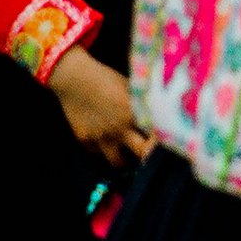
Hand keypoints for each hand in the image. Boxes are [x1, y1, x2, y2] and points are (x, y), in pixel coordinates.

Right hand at [47, 45, 155, 167]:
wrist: (74, 78)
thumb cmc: (105, 77)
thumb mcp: (129, 87)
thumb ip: (141, 104)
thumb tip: (156, 114)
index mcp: (135, 114)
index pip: (156, 136)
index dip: (162, 140)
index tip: (166, 140)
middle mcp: (120, 130)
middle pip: (142, 153)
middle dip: (147, 154)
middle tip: (148, 152)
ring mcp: (102, 138)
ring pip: (118, 162)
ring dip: (124, 158)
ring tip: (127, 152)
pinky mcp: (85, 140)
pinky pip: (97, 152)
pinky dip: (102, 148)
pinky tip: (104, 138)